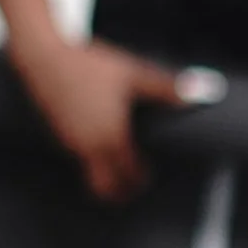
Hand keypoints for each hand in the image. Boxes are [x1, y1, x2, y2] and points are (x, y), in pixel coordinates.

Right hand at [12, 31, 183, 202]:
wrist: (43, 55)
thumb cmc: (88, 64)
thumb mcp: (133, 73)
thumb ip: (167, 88)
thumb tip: (204, 91)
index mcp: (111, 137)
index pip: (128, 176)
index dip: (141, 181)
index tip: (148, 177)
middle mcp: (88, 146)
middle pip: (104, 188)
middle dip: (121, 192)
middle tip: (134, 186)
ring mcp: (69, 143)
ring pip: (89, 174)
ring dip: (105, 174)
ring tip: (120, 162)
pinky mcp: (56, 134)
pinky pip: (77, 158)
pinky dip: (90, 159)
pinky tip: (99, 141)